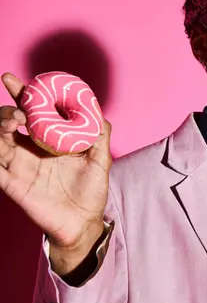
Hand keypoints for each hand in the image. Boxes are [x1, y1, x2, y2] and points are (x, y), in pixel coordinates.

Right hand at [0, 73, 111, 271]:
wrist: (84, 223)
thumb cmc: (91, 191)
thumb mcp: (100, 159)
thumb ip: (99, 133)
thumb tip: (96, 109)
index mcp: (47, 140)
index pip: (29, 112)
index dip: (19, 94)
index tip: (11, 80)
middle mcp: (29, 150)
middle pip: (7, 123)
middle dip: (6, 111)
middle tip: (20, 112)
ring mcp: (19, 166)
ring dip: (0, 128)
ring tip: (14, 123)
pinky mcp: (13, 184)